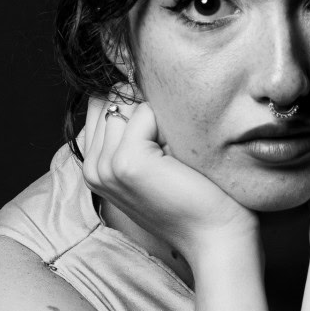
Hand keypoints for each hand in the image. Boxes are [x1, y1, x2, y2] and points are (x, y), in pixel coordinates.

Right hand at [82, 87, 259, 270]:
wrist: (217, 237)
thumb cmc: (196, 197)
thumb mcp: (159, 158)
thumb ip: (137, 126)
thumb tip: (135, 73)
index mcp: (95, 167)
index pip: (102, 103)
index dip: (134, 100)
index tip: (163, 125)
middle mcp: (93, 167)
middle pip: (111, 98)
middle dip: (144, 105)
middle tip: (172, 146)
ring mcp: (106, 167)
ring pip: (127, 103)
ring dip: (159, 116)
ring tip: (176, 155)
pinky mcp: (127, 163)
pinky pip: (145, 113)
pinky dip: (169, 125)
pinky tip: (179, 159)